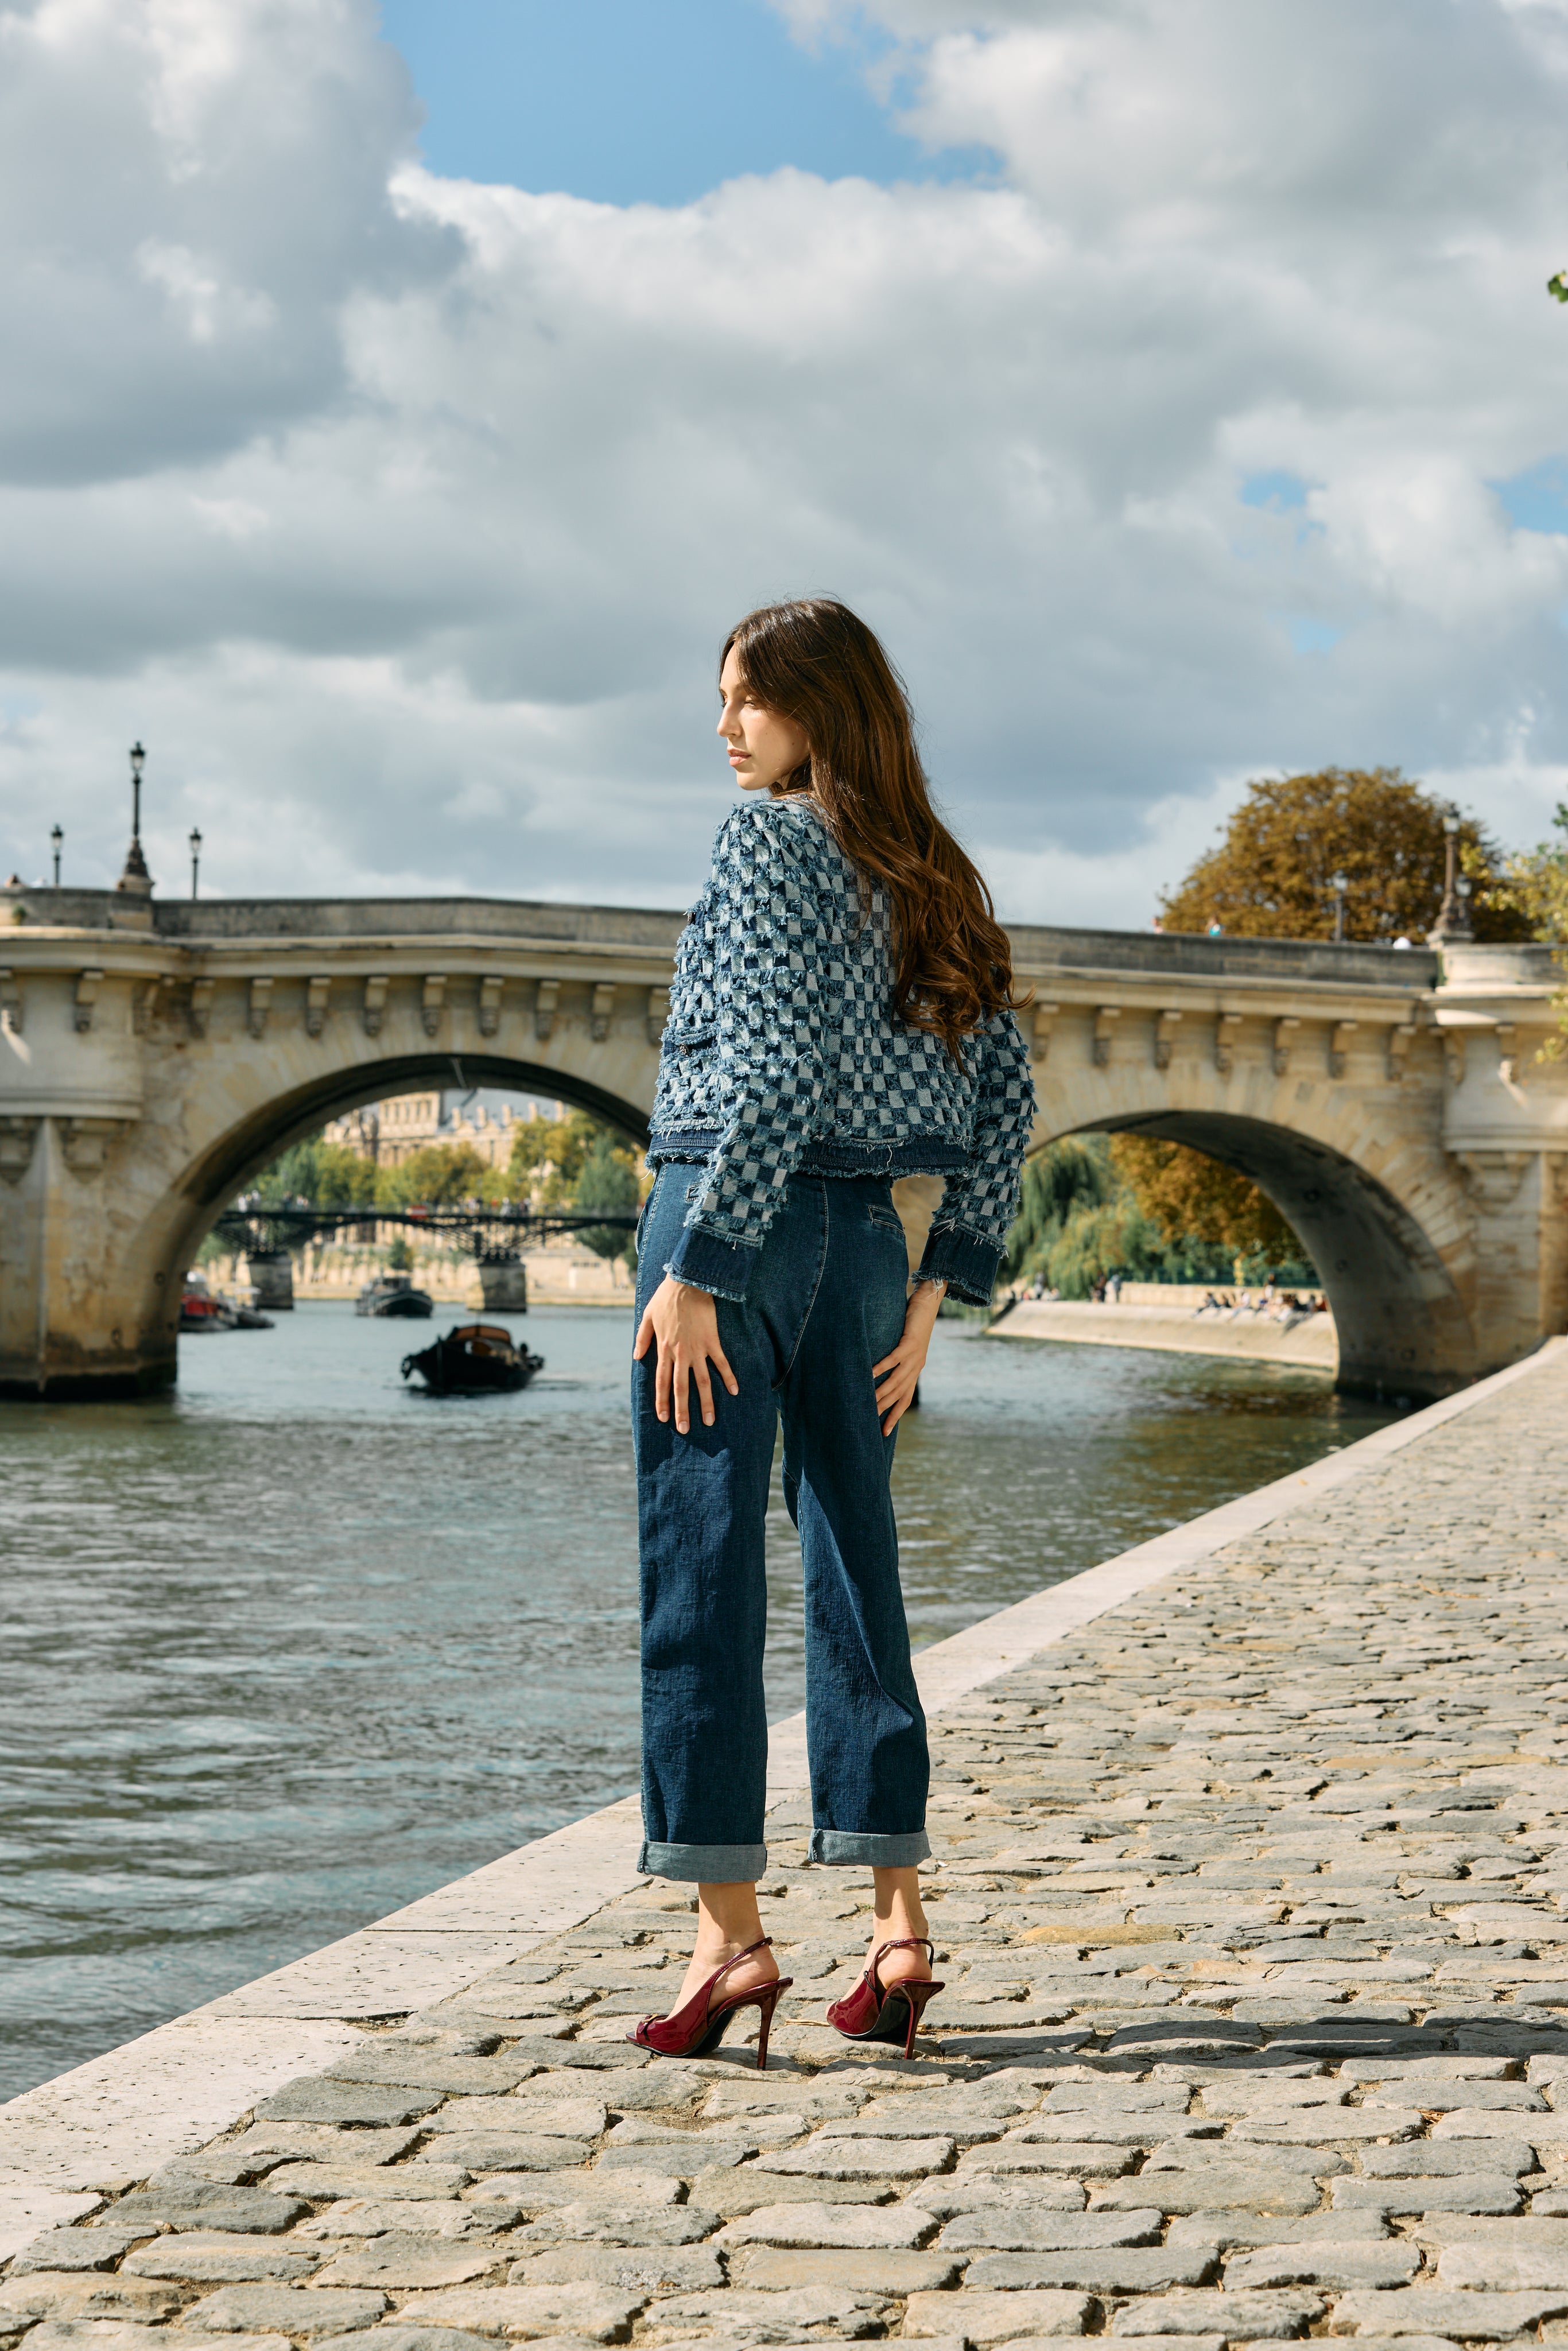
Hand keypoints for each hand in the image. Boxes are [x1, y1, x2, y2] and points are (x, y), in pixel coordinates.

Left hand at [633, 1273, 738, 1434]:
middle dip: (682, 1410)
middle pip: (681, 1388)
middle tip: (685, 1429)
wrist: (688, 1282)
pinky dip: (728, 1377)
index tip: (663, 1418)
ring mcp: (698, 1349)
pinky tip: (735, 1391)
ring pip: (702, 1381)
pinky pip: (721, 1363)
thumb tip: (636, 1357)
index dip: (663, 1401)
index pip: (662, 1382)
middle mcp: (680, 1354)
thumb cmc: (666, 1298)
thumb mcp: (647, 1317)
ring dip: (706, 1402)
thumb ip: (642, 1339)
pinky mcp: (712, 1341)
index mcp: (664, 1350)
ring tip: (709, 1420)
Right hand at [873, 1281, 943, 1435]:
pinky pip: (894, 1359)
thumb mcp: (903, 1344)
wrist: (929, 1302)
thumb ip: (894, 1358)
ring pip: (897, 1381)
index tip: (884, 1432)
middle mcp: (917, 1366)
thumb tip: (875, 1370)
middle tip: (871, 1422)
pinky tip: (870, 1375)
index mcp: (915, 1369)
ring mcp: (915, 1356)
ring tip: (869, 1403)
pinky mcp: (910, 1342)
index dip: (895, 1415)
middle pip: (900, 1394)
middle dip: (886, 1410)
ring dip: (882, 1393)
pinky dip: (882, 1368)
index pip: (905, 1398)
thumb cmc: (912, 1321)